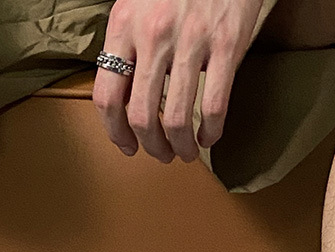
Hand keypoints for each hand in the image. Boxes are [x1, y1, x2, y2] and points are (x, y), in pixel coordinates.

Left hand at [93, 0, 263, 162]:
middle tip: (162, 155)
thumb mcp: (137, 6)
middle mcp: (153, 35)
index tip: (127, 146)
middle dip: (151, 147)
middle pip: (141, 116)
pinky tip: (210, 137)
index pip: (107, 97)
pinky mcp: (226, 44)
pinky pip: (214, 105)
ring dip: (181, 147)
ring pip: (177, 118)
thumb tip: (123, 96)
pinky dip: (211, 132)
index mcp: (124, 26)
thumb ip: (127, 46)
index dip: (115, 133)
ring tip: (186, 152)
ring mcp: (191, 41)